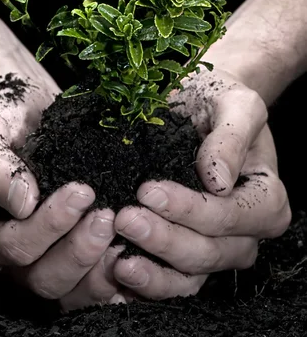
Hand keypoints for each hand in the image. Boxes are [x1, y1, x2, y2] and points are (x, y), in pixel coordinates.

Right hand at [0, 50, 116, 308]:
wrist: (24, 109)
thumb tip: (22, 203)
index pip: (10, 247)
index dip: (47, 226)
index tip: (81, 191)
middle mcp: (2, 258)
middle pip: (41, 278)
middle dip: (78, 250)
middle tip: (107, 215)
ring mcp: (37, 259)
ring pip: (69, 289)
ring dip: (99, 265)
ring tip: (122, 227)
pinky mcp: (68, 254)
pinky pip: (90, 280)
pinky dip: (113, 269)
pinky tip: (133, 244)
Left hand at [113, 68, 290, 299]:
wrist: (202, 104)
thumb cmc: (222, 101)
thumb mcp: (237, 105)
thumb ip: (232, 138)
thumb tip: (219, 182)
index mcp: (266, 200)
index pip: (227, 217)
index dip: (188, 209)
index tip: (147, 190)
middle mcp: (245, 234)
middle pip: (208, 252)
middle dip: (164, 239)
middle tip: (124, 218)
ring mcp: (216, 249)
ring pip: (189, 278)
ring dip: (153, 273)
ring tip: (118, 259)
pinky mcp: (186, 254)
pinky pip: (169, 282)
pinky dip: (144, 281)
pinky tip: (116, 270)